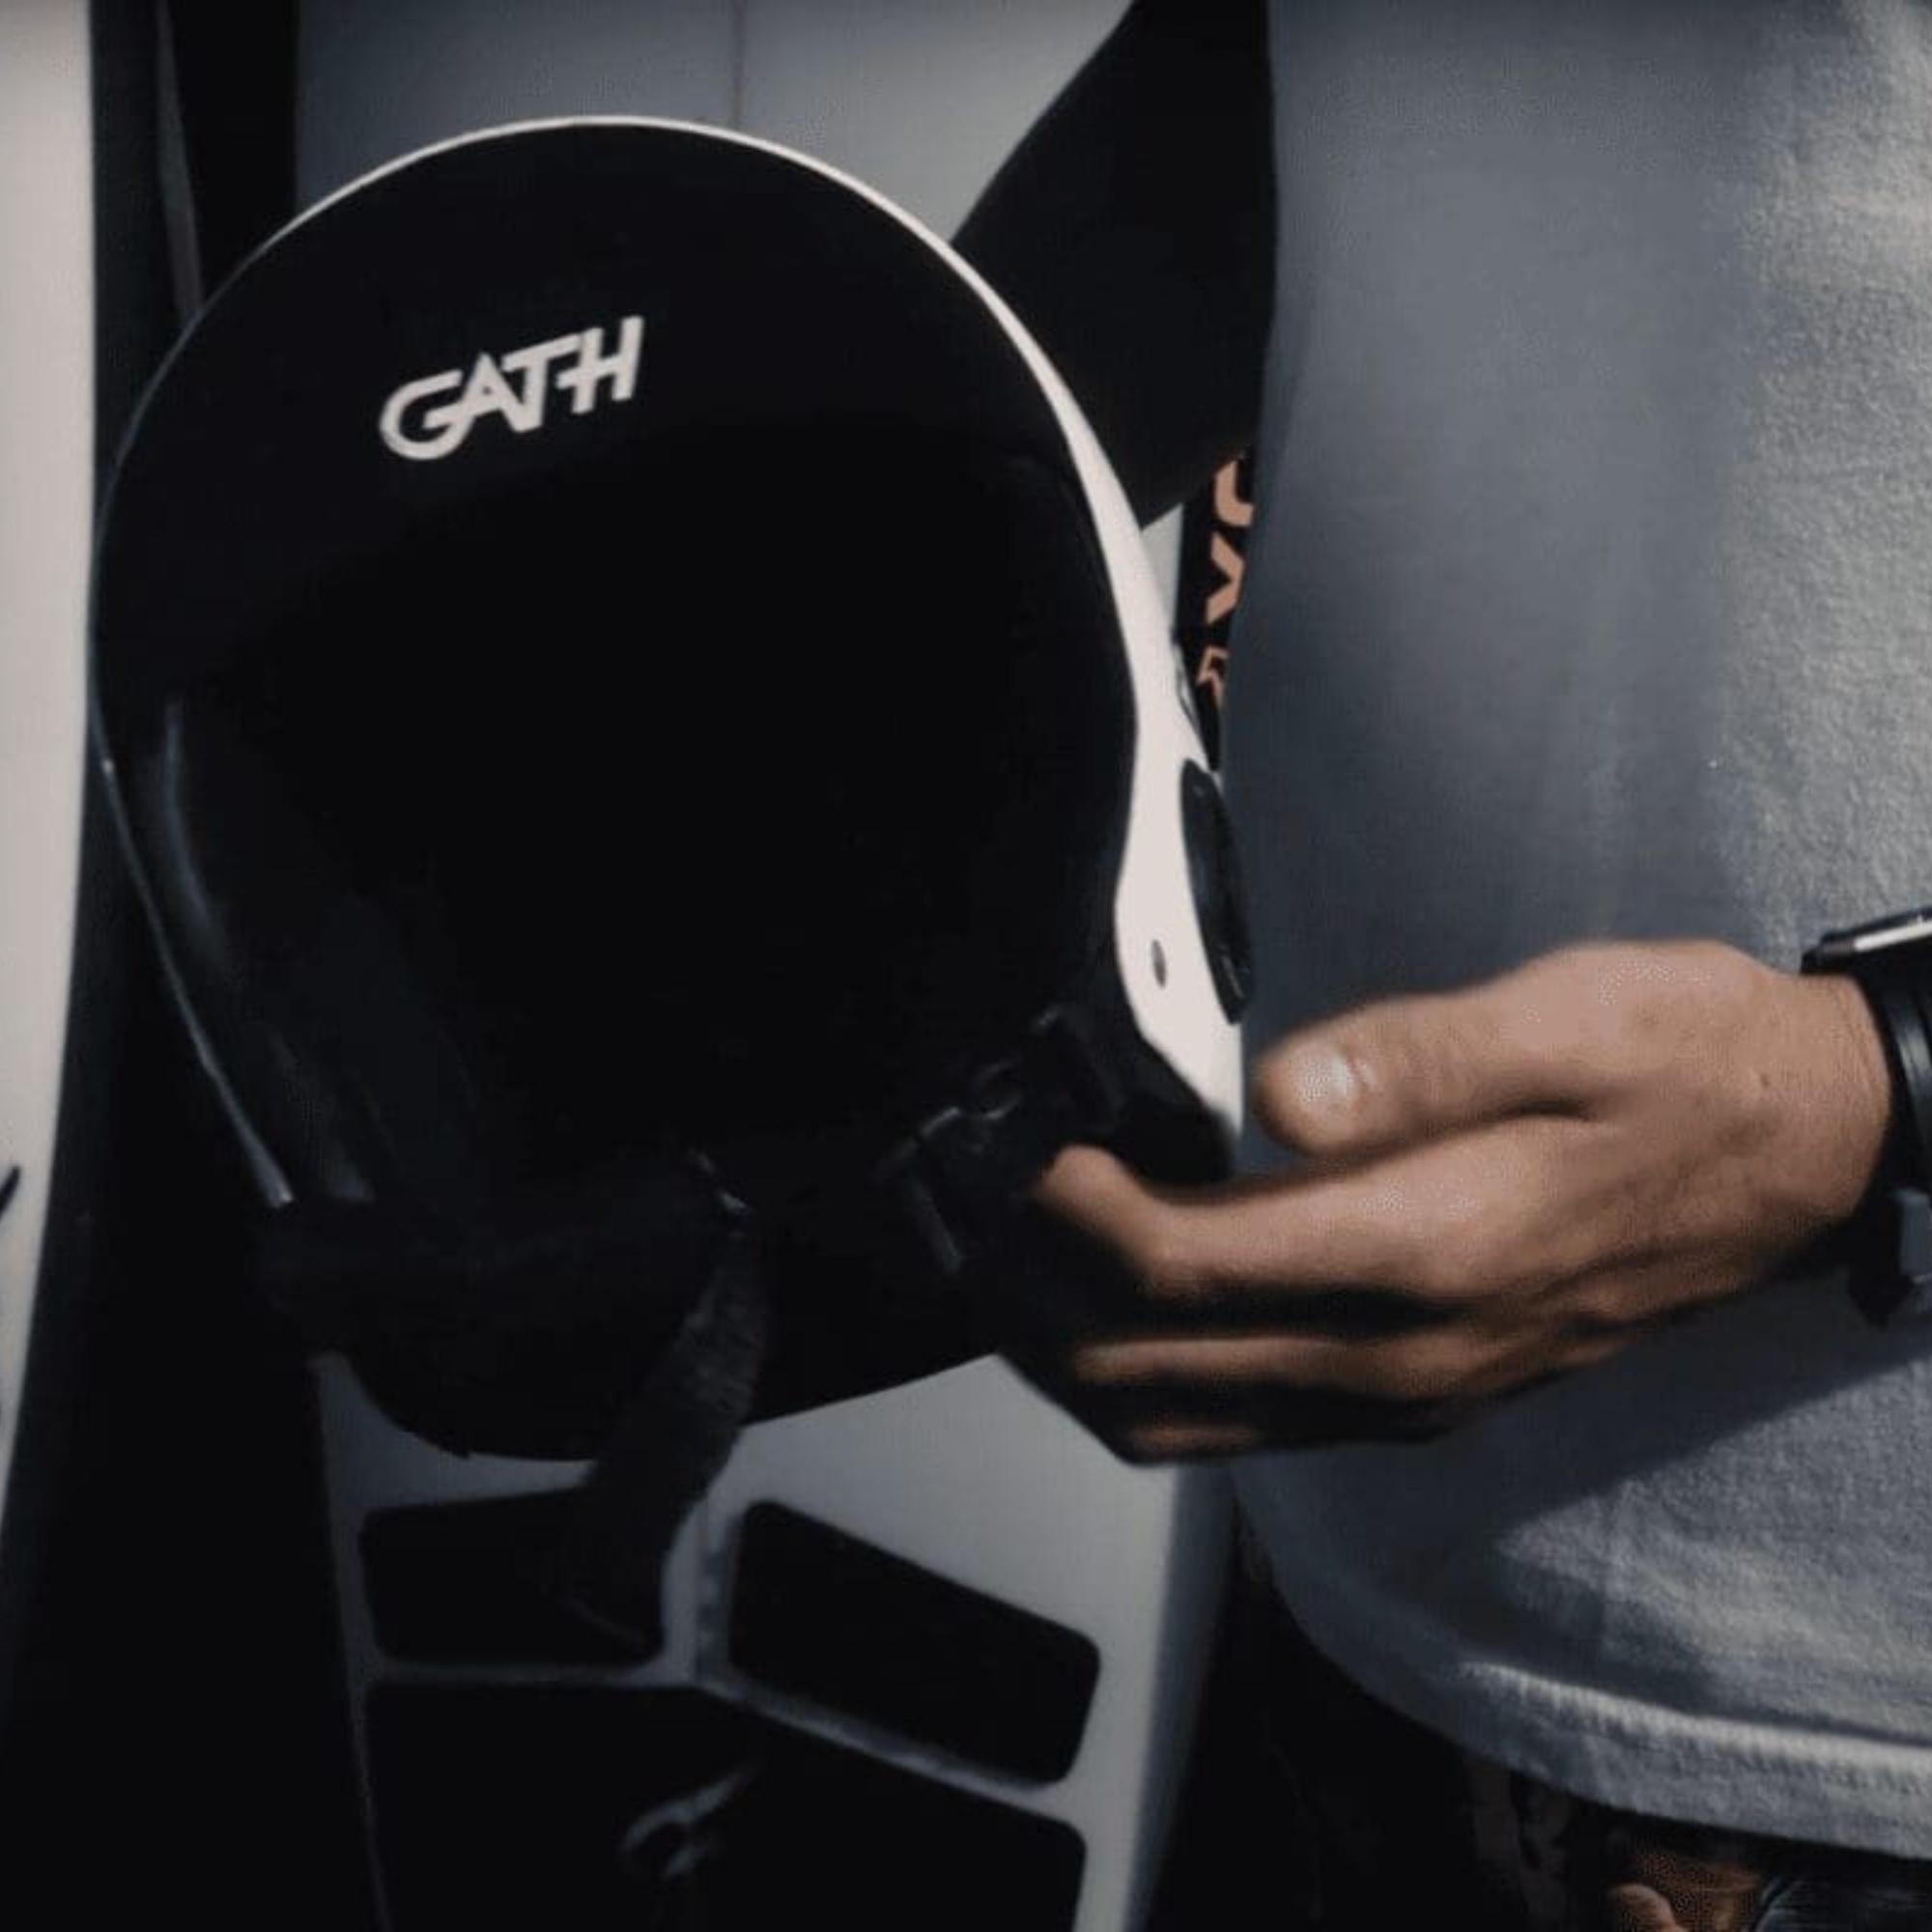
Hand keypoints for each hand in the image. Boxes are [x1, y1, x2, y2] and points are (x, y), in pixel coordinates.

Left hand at [1027, 939, 1892, 1458]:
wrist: (1804, 1156)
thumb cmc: (1686, 1068)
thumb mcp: (1573, 1019)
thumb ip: (1418, 1060)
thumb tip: (1277, 1094)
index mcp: (1427, 1250)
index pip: (1188, 1262)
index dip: (1076, 1211)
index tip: (1028, 1145)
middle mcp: (1404, 1352)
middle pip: (1153, 1367)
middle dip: (1040, 1301)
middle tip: (977, 1217)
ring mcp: (1410, 1391)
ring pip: (1184, 1424)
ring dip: (1077, 1362)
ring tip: (1011, 1277)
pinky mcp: (1420, 1394)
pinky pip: (1248, 1429)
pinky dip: (1153, 1388)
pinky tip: (1120, 1320)